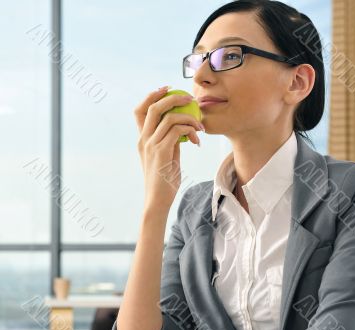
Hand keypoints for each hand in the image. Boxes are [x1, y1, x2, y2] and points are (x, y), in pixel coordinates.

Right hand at [134, 86, 201, 210]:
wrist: (158, 200)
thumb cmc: (163, 180)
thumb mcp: (166, 156)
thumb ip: (170, 141)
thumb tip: (182, 130)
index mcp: (142, 139)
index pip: (140, 110)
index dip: (152, 96)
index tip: (168, 89)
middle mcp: (144, 139)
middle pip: (154, 107)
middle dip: (173, 97)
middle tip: (190, 98)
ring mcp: (151, 145)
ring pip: (169, 117)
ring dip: (188, 117)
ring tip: (200, 126)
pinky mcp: (161, 152)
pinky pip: (177, 131)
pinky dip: (190, 130)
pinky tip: (197, 139)